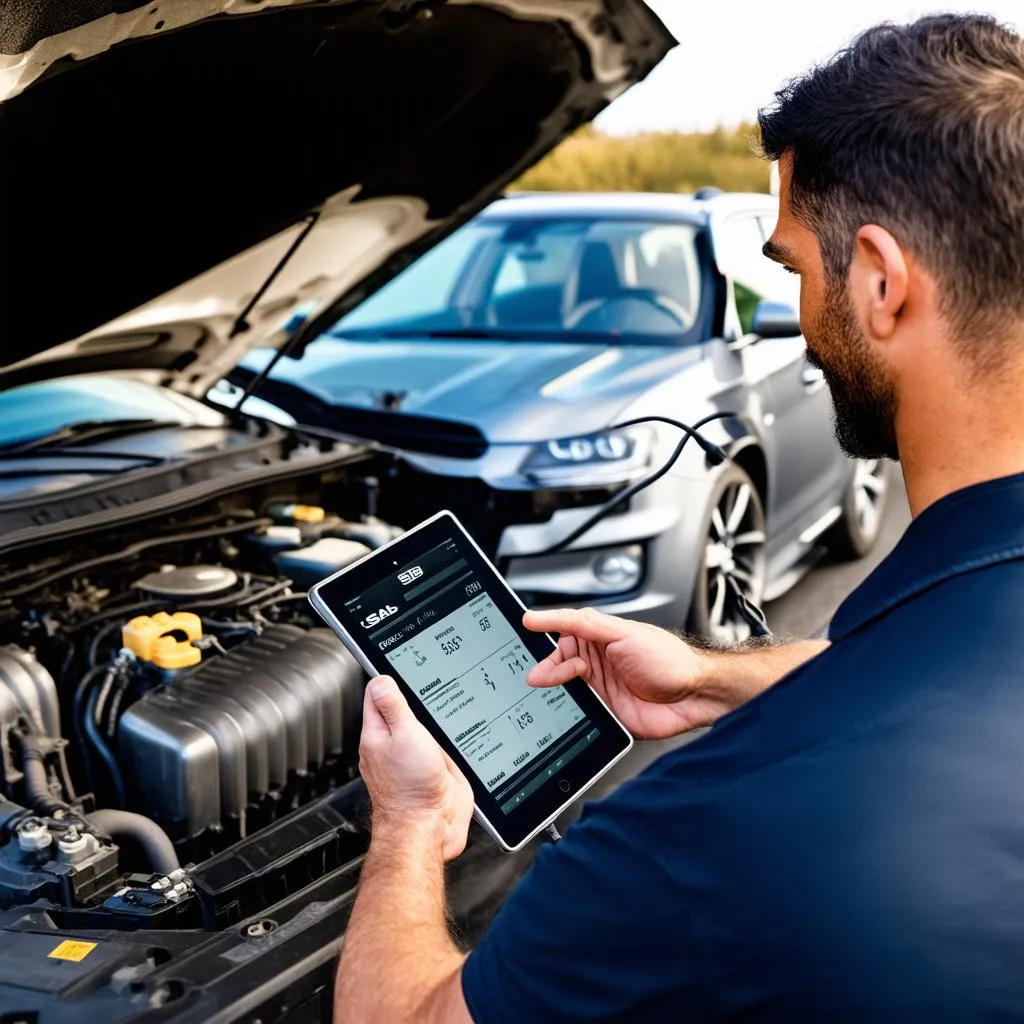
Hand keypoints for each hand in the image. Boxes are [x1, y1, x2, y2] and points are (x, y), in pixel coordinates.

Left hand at [359, 676, 473, 861]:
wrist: (430, 828)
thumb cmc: (411, 790)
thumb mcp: (404, 735)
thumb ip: (393, 707)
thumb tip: (381, 679)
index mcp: (377, 735)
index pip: (376, 695)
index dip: (386, 677)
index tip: (396, 662)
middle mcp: (391, 746)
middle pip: (399, 710)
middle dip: (410, 696)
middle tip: (420, 679)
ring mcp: (411, 759)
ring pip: (420, 728)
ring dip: (428, 718)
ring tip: (435, 702)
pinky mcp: (431, 770)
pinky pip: (436, 746)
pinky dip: (442, 738)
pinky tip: (450, 733)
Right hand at [524, 607, 735, 738]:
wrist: (694, 696)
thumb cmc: (670, 659)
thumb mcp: (623, 632)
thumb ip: (585, 624)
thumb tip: (549, 617)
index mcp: (601, 637)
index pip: (565, 631)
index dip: (546, 628)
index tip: (525, 625)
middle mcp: (598, 661)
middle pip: (560, 660)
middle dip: (547, 664)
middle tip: (537, 671)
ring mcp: (601, 687)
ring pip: (564, 686)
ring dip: (553, 685)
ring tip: (543, 683)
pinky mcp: (605, 712)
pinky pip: (577, 711)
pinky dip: (565, 709)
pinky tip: (559, 706)